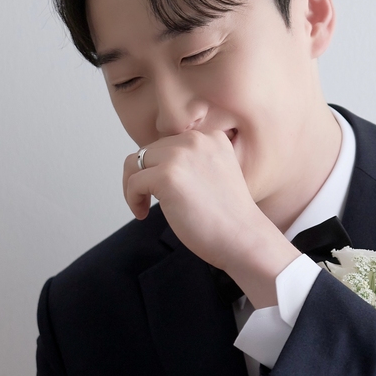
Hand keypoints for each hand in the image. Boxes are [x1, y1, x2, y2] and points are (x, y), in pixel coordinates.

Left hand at [123, 131, 297, 306]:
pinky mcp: (167, 175)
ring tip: (142, 206)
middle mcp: (196, 140)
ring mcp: (181, 156)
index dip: (158, 167)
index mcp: (210, 137)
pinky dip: (131, 199)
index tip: (161, 190)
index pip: (168, 143)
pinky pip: (133, 182)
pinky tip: (143, 214)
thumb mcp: (214, 176)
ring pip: (135, 162)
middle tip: (147, 201)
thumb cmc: (228, 218)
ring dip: (133, 186)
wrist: (243, 238)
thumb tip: (151, 165)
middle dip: (142, 176)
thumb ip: (190, 164)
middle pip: (148, 151)